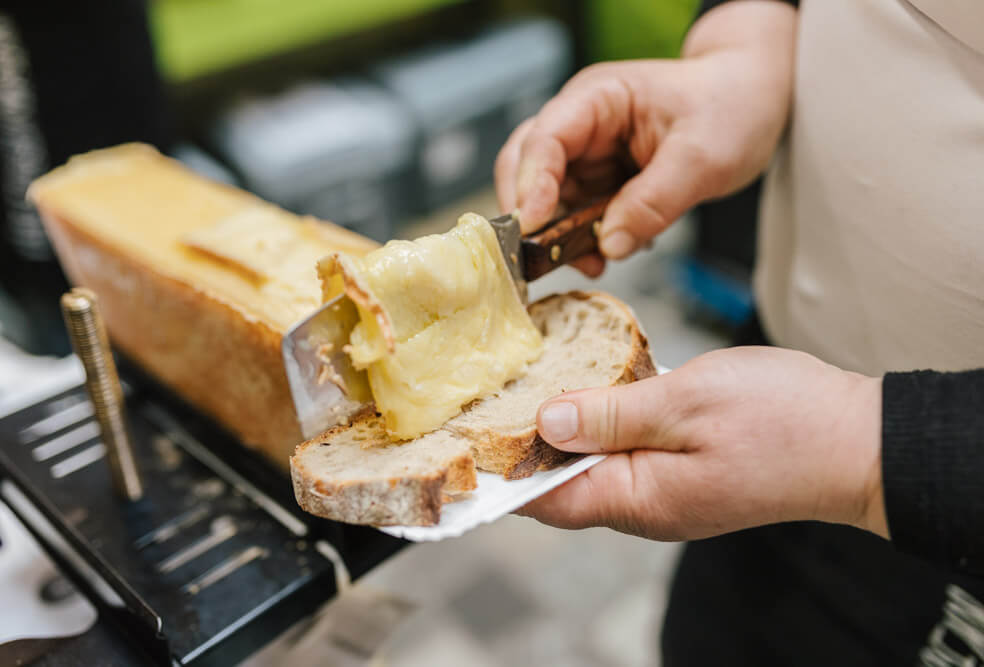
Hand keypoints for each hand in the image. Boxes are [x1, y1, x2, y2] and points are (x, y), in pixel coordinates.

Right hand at [494, 1, 796, 274]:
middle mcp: (581, 125)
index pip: (544, 139)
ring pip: (546, 199)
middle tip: (545, 257)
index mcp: (597, 98)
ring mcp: (587, 155)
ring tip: (594, 261)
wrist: (753, 101)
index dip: (531, 184)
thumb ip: (654, 202)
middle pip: (525, 168)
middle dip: (531, 215)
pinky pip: (574, 215)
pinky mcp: (599, 182)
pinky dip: (582, 239)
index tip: (532, 228)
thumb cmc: (730, 106)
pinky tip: (612, 250)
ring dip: (558, 235)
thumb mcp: (703, 157)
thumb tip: (609, 245)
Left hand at [518, 347, 887, 540]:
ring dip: (561, 428)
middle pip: (562, 481)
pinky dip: (600, 422)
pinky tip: (588, 388)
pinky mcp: (683, 469)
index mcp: (639, 499)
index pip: (546, 498)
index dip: (501, 471)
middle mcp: (645, 505)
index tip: (462, 438)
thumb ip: (612, 415)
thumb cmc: (785, 422)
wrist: (860, 438)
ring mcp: (665, 490)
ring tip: (524, 385)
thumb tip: (546, 424)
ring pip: (592, 464)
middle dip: (524, 444)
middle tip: (487, 395)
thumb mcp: (688, 403)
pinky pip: (624, 451)